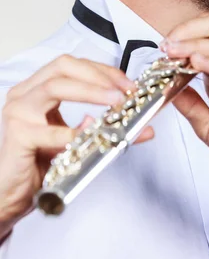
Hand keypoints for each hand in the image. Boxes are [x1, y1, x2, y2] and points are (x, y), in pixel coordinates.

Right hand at [0, 55, 152, 231]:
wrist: (12, 193)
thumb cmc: (41, 162)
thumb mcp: (77, 139)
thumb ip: (106, 129)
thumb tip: (145, 129)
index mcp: (38, 88)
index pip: (73, 65)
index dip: (103, 70)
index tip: (127, 83)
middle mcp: (26, 94)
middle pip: (64, 66)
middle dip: (98, 75)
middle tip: (123, 91)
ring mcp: (19, 112)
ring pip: (55, 86)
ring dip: (90, 92)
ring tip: (114, 101)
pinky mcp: (18, 135)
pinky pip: (48, 131)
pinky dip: (72, 132)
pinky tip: (88, 135)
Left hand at [162, 14, 208, 177]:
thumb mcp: (207, 126)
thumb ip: (189, 105)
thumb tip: (165, 86)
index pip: (201, 42)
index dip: (179, 41)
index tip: (159, 50)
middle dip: (187, 30)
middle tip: (166, 43)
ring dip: (194, 45)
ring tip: (173, 50)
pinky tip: (196, 61)